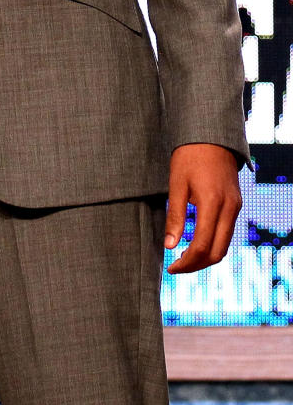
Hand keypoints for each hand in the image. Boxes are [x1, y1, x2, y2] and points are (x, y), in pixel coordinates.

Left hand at [165, 143, 241, 273]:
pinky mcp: (236, 205)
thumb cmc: (189, 156)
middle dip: (197, 265)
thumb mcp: (176, 183)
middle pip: (218, 252)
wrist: (212, 136)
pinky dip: (213, 244)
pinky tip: (197, 244)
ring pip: (225, 245)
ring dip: (206, 257)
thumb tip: (169, 245)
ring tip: (184, 259)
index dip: (187, 262)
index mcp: (212, 203)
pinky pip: (227, 233)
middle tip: (176, 267)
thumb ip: (175, 216)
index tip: (171, 267)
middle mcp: (229, 209)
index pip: (202, 245)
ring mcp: (236, 207)